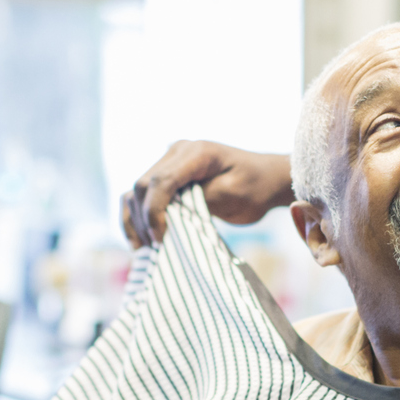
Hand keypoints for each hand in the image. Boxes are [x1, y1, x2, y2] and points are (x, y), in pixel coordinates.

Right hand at [121, 142, 294, 247]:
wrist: (264, 180)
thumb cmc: (255, 186)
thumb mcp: (233, 195)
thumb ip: (202, 199)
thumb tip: (170, 213)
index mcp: (197, 152)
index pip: (162, 180)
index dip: (155, 211)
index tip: (160, 239)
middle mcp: (177, 152)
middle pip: (144, 185)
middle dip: (144, 219)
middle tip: (155, 248)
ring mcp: (169, 162)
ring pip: (137, 191)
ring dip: (135, 219)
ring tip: (144, 247)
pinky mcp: (168, 177)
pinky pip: (142, 196)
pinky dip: (136, 216)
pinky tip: (139, 239)